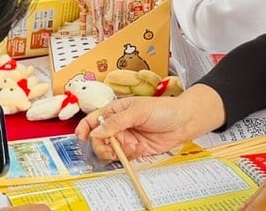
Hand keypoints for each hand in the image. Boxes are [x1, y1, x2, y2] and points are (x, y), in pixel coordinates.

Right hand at [76, 85, 224, 159]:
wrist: (184, 121)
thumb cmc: (163, 109)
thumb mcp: (138, 111)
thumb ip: (116, 122)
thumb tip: (96, 132)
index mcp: (116, 110)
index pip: (94, 119)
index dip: (85, 127)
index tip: (81, 136)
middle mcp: (118, 125)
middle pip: (98, 138)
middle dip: (101, 143)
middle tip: (111, 144)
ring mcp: (126, 138)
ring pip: (109, 149)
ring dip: (114, 151)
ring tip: (127, 147)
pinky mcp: (135, 150)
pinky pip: (122, 157)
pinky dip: (124, 156)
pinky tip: (136, 150)